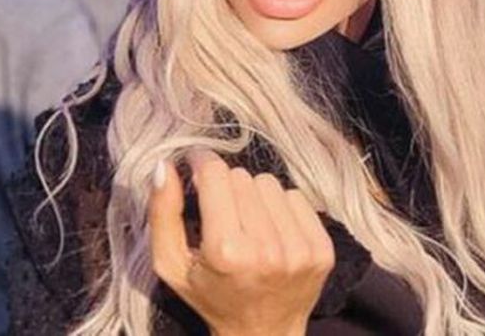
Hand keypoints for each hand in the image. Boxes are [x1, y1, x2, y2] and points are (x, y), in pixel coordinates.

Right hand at [149, 150, 334, 335]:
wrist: (262, 334)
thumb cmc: (211, 297)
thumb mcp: (172, 265)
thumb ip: (163, 214)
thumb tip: (163, 165)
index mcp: (226, 252)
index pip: (217, 175)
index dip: (203, 165)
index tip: (198, 166)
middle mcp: (267, 249)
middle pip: (244, 178)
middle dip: (228, 187)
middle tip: (222, 212)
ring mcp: (299, 249)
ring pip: (272, 185)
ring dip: (255, 197)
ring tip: (248, 224)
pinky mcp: (322, 250)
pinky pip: (298, 198)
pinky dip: (281, 208)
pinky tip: (272, 231)